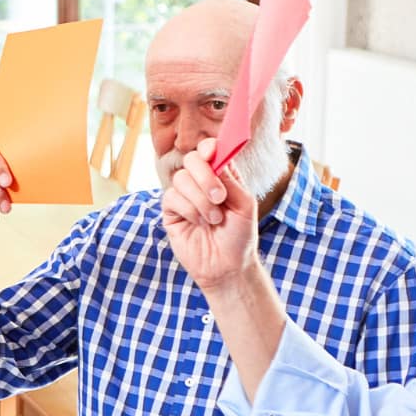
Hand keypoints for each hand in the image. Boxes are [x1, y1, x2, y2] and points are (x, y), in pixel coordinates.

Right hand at [160, 138, 259, 289]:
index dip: (209, 148)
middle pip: (191, 159)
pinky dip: (189, 210)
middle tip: (219, 197)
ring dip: (200, 200)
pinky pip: (171, 197)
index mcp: (222, 176)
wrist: (227, 266)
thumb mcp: (244, 205)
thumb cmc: (239, 236)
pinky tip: (199, 223)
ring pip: (181, 179)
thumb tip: (215, 157)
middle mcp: (201, 182)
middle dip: (205, 176)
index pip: (210, 150)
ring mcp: (184, 196)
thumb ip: (230, 180)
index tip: (212, 155)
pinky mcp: (171, 211)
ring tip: (213, 219)